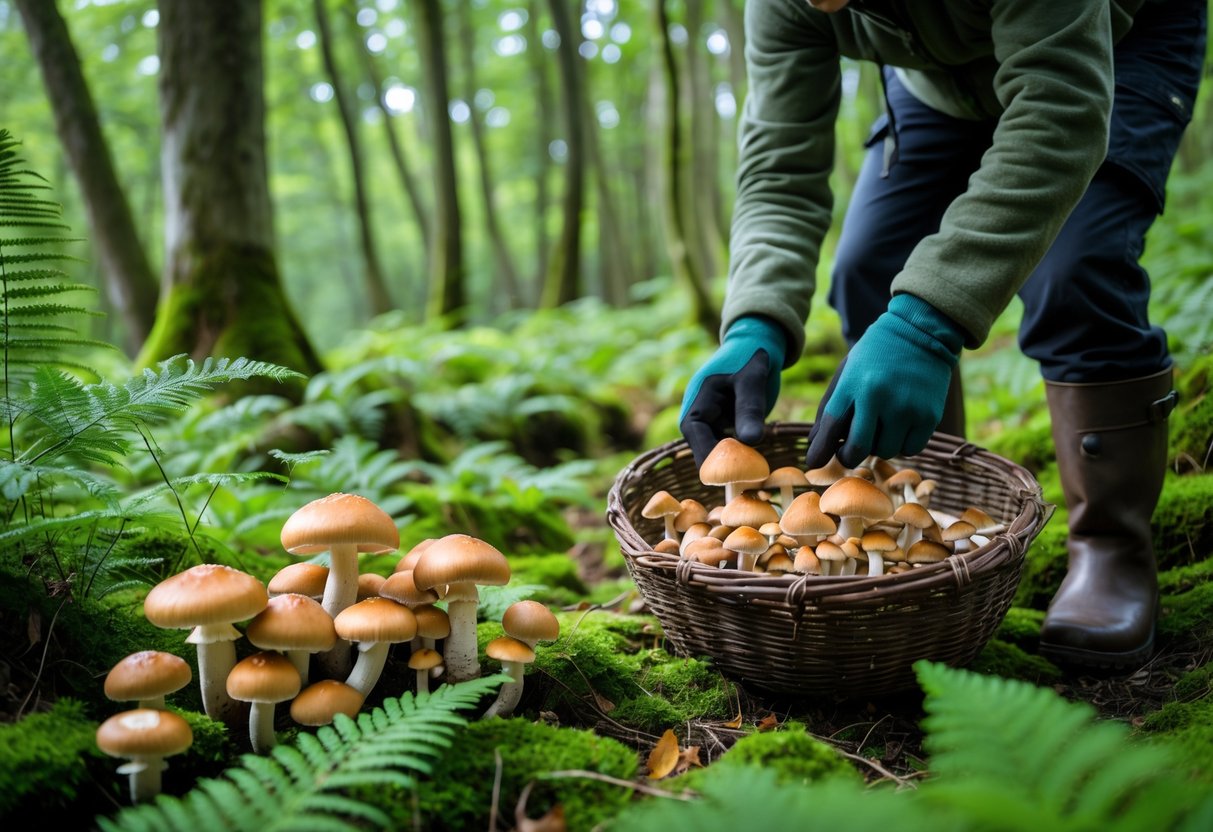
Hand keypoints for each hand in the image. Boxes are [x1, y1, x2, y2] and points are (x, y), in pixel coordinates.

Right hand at [679, 315, 786, 466]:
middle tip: (752, 481)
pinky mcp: (725, 428)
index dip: (714, 461)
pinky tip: (759, 466)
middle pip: (706, 453)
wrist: (757, 343)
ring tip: (757, 476)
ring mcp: (711, 425)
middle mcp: (698, 419)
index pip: (698, 442)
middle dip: (726, 468)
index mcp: (696, 406)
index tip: (738, 478)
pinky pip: (730, 450)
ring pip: (718, 455)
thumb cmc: (750, 356)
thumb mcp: (751, 381)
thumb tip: (751, 441)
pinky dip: (743, 457)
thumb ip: (750, 408)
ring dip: (735, 465)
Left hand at [805, 294, 963, 468]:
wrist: (920, 331)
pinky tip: (900, 426)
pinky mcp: (930, 415)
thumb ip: (830, 409)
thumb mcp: (847, 374)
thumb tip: (815, 448)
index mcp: (853, 383)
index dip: (821, 450)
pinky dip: (902, 443)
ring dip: (878, 446)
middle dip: (849, 455)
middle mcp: (879, 397)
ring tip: (880, 425)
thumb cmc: (874, 356)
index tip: (814, 462)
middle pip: (858, 448)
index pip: (832, 426)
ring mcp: (906, 407)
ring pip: (885, 451)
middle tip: (849, 449)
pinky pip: (910, 449)